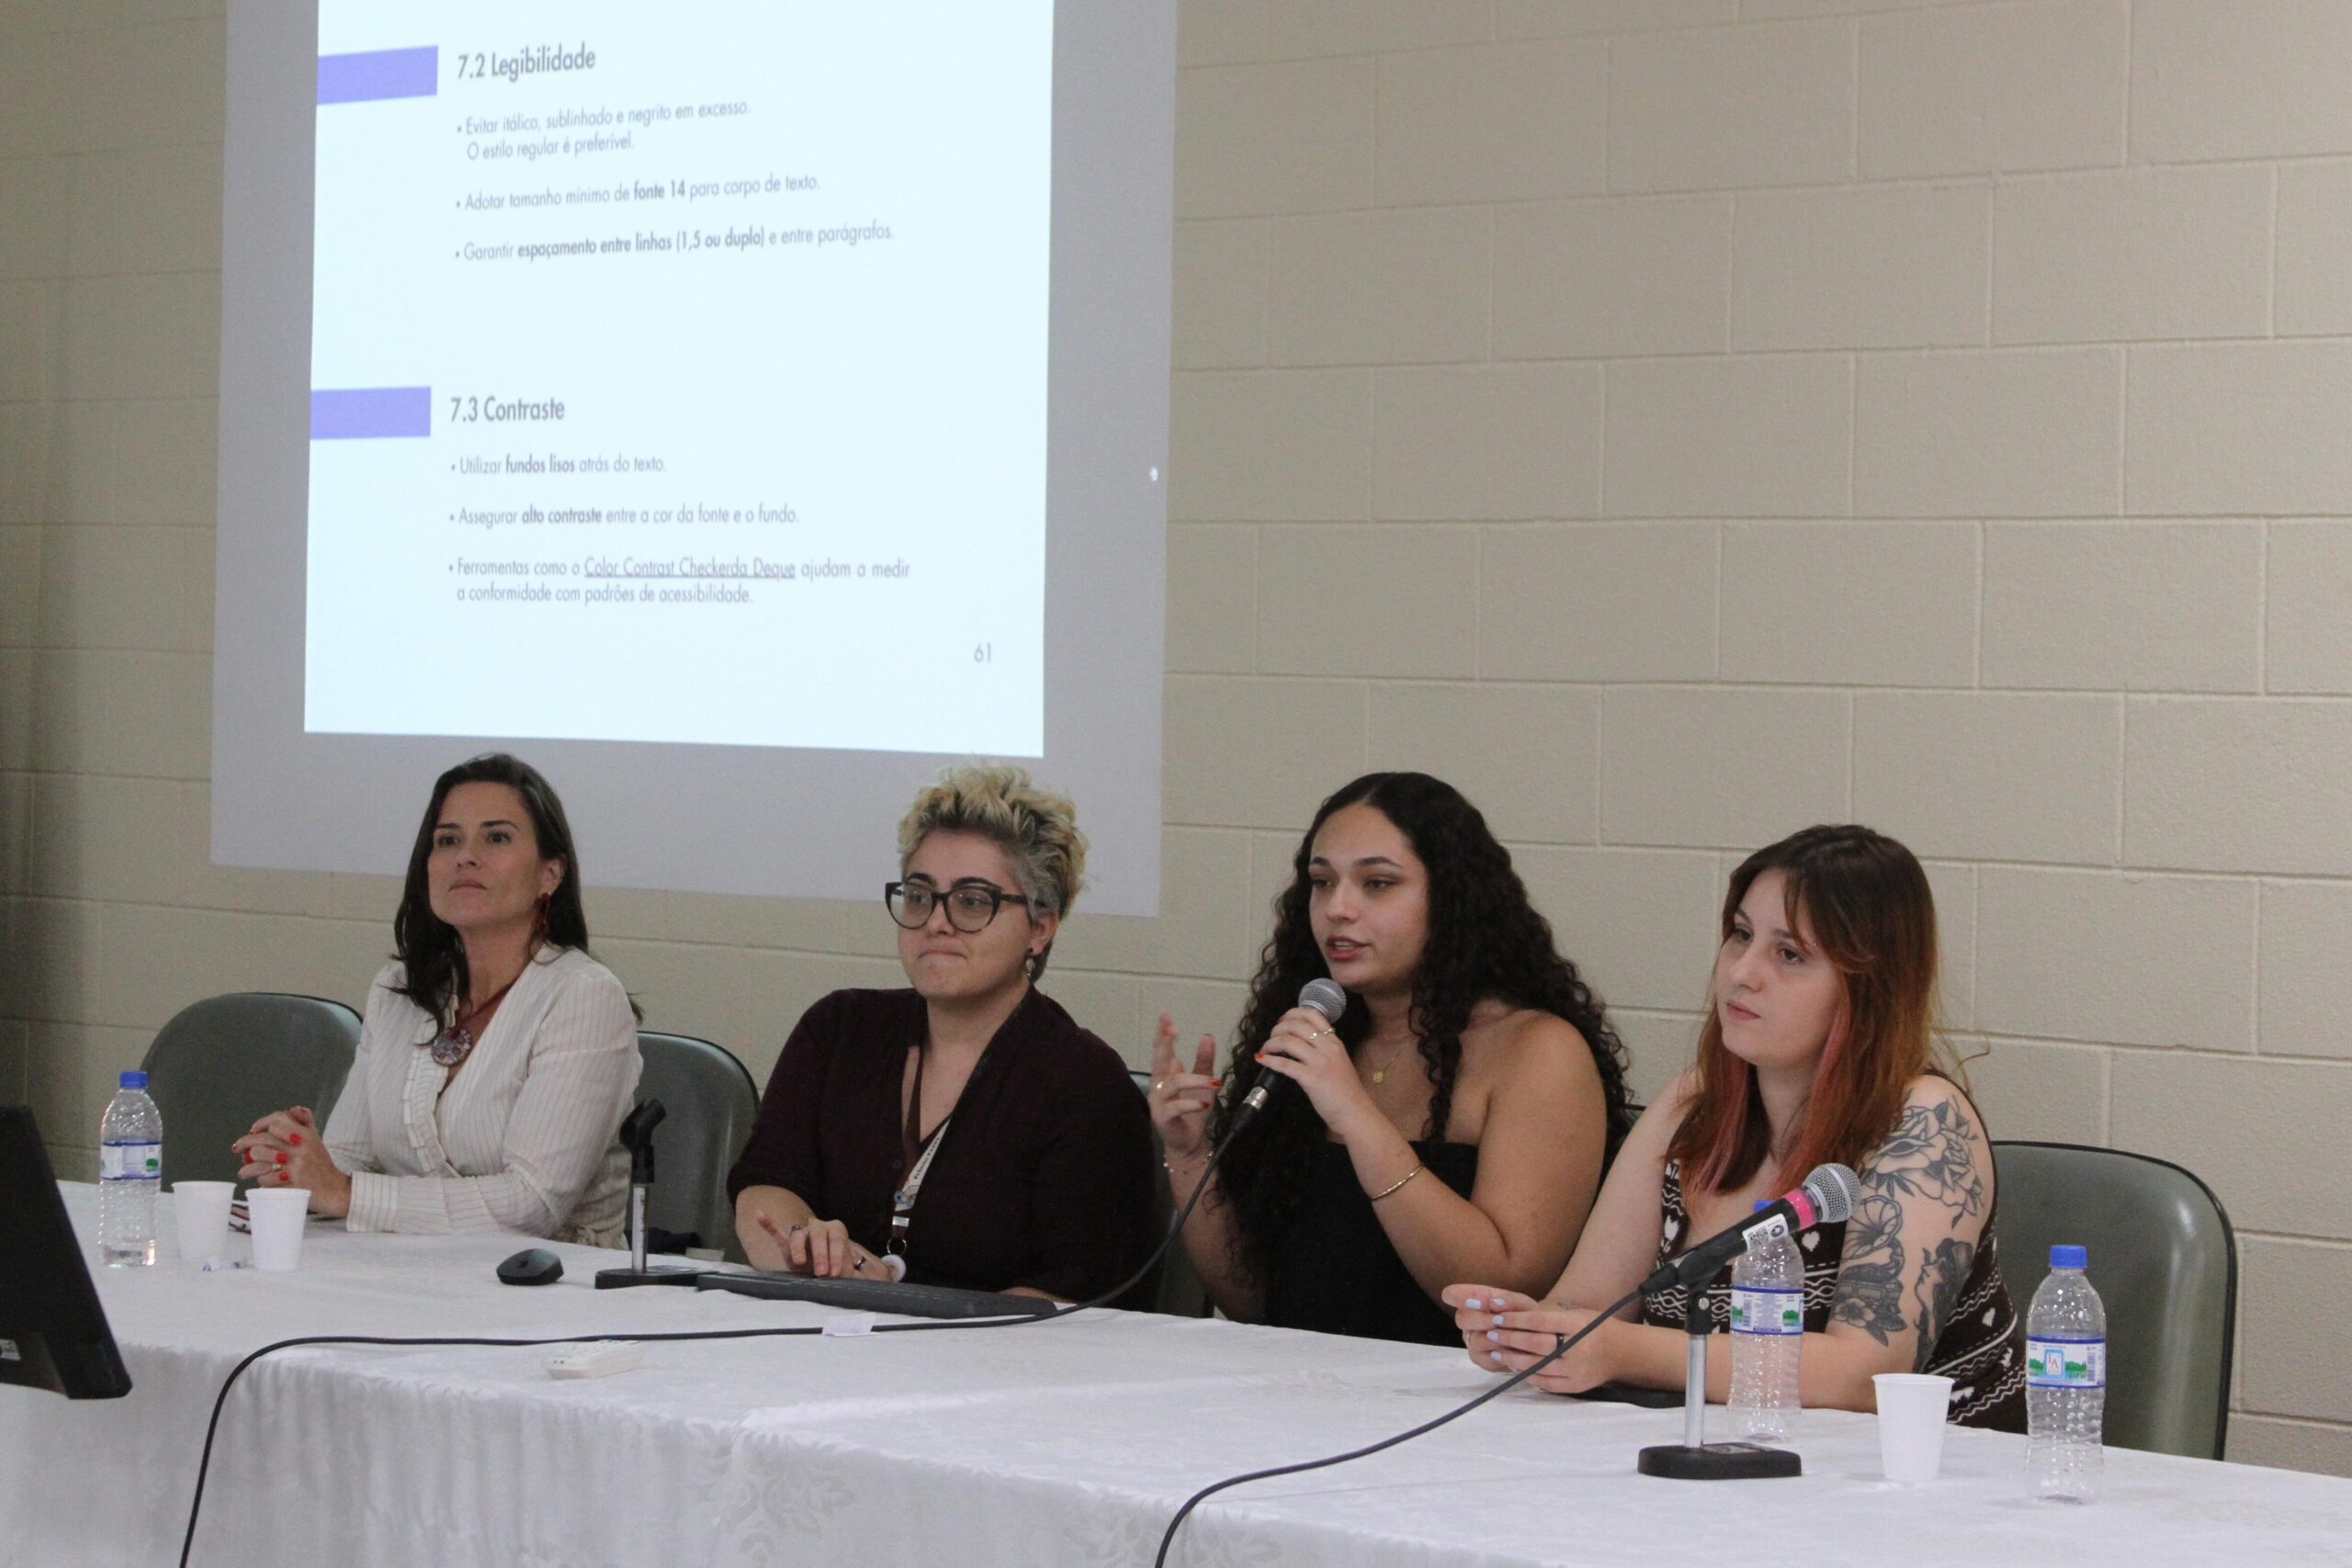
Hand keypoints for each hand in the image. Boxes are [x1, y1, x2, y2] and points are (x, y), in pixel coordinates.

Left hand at [232, 1106, 350, 1217]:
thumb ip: (306, 1122)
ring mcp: (295, 1165)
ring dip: (248, 1166)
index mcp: (305, 1135)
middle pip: (264, 1138)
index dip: (262, 1122)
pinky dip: (261, 1180)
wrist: (334, 1189)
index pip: (278, 1119)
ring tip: (244, 1171)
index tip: (254, 1129)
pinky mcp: (291, 1182)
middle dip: (245, 1142)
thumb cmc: (321, 1164)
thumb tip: (293, 1109)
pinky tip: (260, 1181)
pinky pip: (266, 1178)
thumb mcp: (316, 1139)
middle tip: (238, 1148)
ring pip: (260, 1156)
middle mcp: (300, 1147)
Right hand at [755, 1212, 886, 1279]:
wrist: (830, 1273)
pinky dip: (769, 1225)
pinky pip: (778, 1233)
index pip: (838, 1237)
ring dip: (799, 1248)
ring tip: (800, 1262)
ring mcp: (803, 1236)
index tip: (836, 1272)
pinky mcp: (788, 1246)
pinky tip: (760, 1214)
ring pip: (798, 1235)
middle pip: (818, 1234)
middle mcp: (819, 1229)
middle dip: (821, 1253)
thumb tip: (882, 1278)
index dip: (837, 1253)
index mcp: (837, 1232)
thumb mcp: (857, 1274)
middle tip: (822, 1273)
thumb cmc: (843, 1272)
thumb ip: (865, 1274)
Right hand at [1147, 1013, 1219, 1164]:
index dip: (1163, 1033)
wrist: (1190, 1142)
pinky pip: (1176, 1106)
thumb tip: (1207, 1036)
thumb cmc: (1194, 1110)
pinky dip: (1191, 1103)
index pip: (1162, 1049)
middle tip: (1171, 1028)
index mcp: (1166, 1074)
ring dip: (1195, 1080)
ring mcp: (1158, 1101)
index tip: (1165, 1015)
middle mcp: (1158, 1084)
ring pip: (1174, 1083)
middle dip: (1165, 1043)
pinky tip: (1203, 1105)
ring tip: (1213, 1083)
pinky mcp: (1162, 1117)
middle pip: (1159, 1059)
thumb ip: (1204, 1061)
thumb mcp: (1204, 1083)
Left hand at [1253, 1005, 1378, 1143]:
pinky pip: (1285, 1064)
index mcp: (1335, 1042)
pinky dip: (1269, 1060)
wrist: (1355, 1112)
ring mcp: (1320, 1062)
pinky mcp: (1311, 1078)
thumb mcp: (1339, 1063)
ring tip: (1265, 1049)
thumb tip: (1301, 1046)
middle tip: (1271, 1037)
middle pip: (1296, 1025)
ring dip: (1271, 1043)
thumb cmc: (1346, 1092)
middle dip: (1277, 1028)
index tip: (1283, 1021)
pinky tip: (1261, 1060)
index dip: (1293, 1013)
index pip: (1313, 1014)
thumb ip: (1324, 1051)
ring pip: (1288, 1041)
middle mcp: (1328, 1047)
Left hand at [1444, 1284, 1615, 1394]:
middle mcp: (1577, 1348)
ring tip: (1497, 1352)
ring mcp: (1576, 1370)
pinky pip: (1545, 1383)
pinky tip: (1514, 1367)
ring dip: (1513, 1359)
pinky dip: (1528, 1375)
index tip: (1498, 1318)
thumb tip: (1510, 1314)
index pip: (1540, 1321)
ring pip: (1537, 1365)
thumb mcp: (1576, 1314)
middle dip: (1510, 1339)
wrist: (1622, 1353)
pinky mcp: (1575, 1386)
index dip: (1516, 1320)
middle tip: (1492, 1334)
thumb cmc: (1594, 1327)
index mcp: (1577, 1325)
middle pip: (1536, 1344)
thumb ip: (1549, 1317)